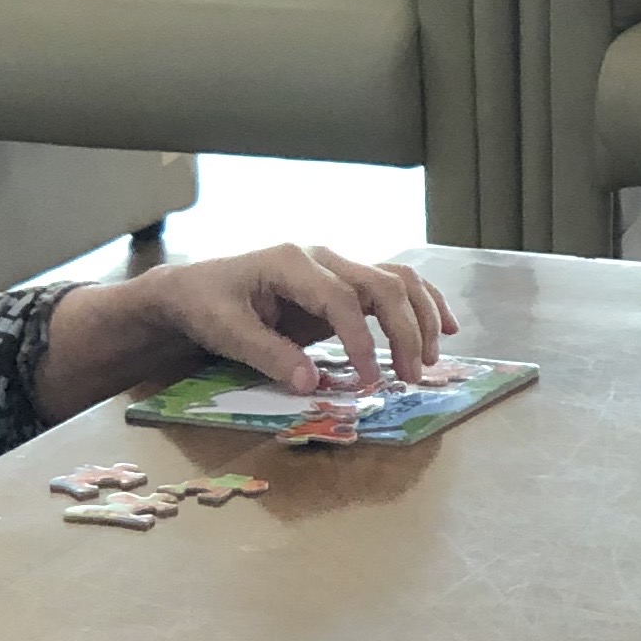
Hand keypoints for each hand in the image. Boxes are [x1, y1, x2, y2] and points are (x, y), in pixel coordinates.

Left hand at [141, 244, 455, 393]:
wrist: (194, 290)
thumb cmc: (206, 306)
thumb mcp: (226, 332)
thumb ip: (268, 354)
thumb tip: (309, 382)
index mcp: (292, 262)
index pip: (341, 298)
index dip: (360, 340)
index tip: (369, 380)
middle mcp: (322, 258)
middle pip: (383, 284)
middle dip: (405, 330)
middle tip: (409, 377)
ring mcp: (336, 268)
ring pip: (397, 280)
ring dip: (421, 318)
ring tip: (428, 361)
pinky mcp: (343, 285)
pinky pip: (392, 287)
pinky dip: (423, 305)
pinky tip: (446, 328)